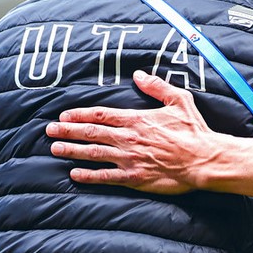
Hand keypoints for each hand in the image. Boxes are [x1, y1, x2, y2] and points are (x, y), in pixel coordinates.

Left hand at [45, 70, 221, 193]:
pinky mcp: (134, 178)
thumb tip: (139, 75)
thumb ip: (156, 86)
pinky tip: (74, 174)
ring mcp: (129, 159)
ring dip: (71, 150)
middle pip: (91, 133)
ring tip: (55, 148)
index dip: (80, 115)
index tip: (64, 116)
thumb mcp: (179, 100)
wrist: (204, 160)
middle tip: (49, 131)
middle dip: (67, 131)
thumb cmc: (194, 131)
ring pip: (93, 153)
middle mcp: (128, 138)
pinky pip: (105, 177)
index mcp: (136, 119)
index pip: (101, 115)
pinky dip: (88, 175)